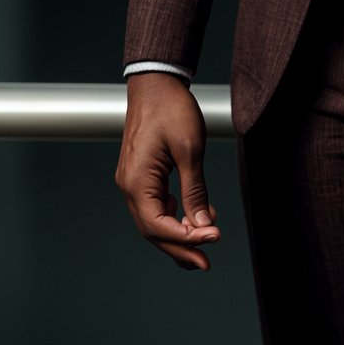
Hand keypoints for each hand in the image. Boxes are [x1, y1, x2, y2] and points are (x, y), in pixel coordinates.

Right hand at [115, 73, 221, 269]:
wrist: (156, 82)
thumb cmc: (172, 109)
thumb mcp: (190, 149)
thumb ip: (195, 190)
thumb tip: (202, 225)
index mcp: (136, 181)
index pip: (158, 225)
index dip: (185, 238)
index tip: (214, 238)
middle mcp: (129, 185)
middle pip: (153, 230)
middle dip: (180, 247)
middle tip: (207, 262)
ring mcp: (132, 180)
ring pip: (153, 220)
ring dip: (177, 234)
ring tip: (204, 242)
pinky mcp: (140, 174)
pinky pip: (155, 204)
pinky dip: (174, 215)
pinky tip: (194, 216)